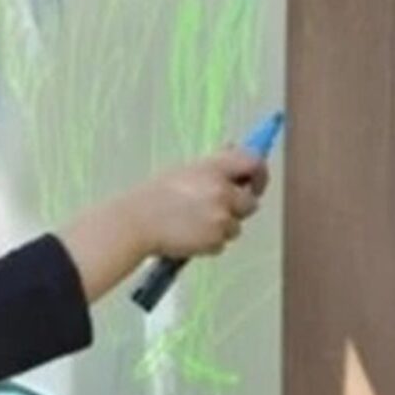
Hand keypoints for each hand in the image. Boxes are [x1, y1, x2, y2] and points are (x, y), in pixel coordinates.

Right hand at [55, 148, 267, 303]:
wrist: (135, 223)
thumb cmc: (152, 197)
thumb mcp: (183, 172)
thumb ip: (212, 167)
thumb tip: (234, 151)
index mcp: (213, 168)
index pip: (253, 162)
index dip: (259, 174)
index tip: (253, 183)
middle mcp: (221, 191)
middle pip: (251, 202)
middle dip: (237, 208)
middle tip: (216, 210)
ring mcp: (220, 217)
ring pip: (236, 226)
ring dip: (221, 227)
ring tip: (192, 224)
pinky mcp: (215, 240)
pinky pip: (221, 243)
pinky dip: (208, 243)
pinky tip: (188, 236)